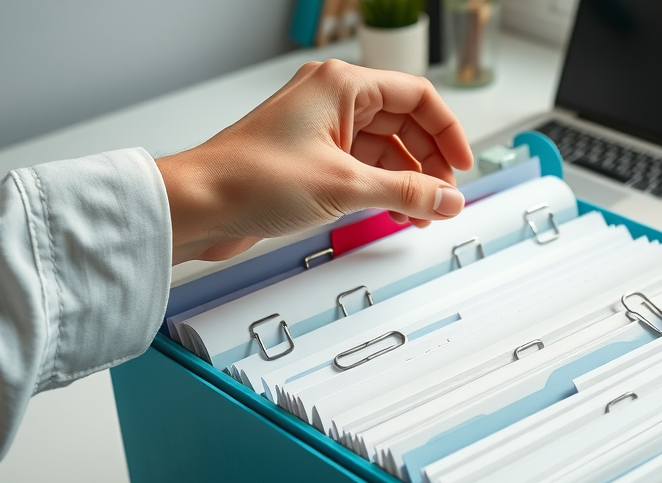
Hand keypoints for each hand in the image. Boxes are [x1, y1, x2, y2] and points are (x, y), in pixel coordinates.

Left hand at [156, 59, 473, 264]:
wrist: (199, 205)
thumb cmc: (250, 178)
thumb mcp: (345, 187)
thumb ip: (407, 193)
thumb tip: (448, 200)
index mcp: (342, 86)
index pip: (417, 97)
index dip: (447, 132)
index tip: (462, 166)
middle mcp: (332, 101)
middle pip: (404, 125)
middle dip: (428, 165)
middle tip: (442, 201)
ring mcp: (321, 130)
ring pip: (384, 150)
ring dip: (406, 183)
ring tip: (419, 217)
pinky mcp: (312, 159)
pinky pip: (362, 168)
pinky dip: (382, 190)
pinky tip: (393, 214)